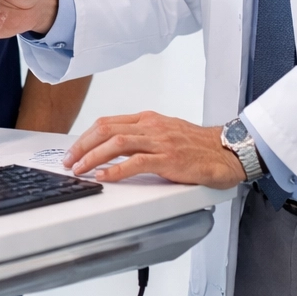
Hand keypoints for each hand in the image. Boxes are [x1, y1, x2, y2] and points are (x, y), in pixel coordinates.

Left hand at [63, 112, 246, 189]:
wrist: (227, 151)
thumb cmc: (198, 146)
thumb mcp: (165, 133)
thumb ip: (141, 137)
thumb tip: (113, 148)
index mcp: (147, 119)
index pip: (107, 123)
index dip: (85, 137)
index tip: (73, 150)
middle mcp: (151, 126)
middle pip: (105, 129)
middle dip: (82, 146)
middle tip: (69, 161)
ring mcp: (159, 142)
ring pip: (116, 144)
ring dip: (93, 157)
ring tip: (80, 169)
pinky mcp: (169, 159)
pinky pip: (136, 162)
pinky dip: (116, 170)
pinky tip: (104, 177)